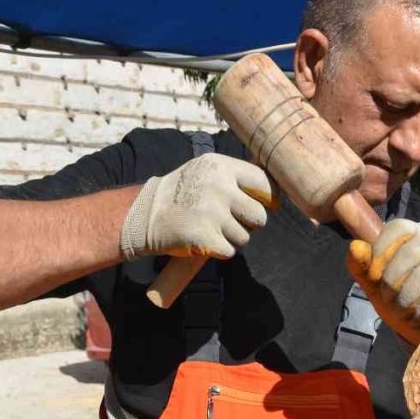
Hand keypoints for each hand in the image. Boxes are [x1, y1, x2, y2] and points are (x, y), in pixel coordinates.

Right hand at [120, 152, 275, 261]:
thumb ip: (236, 178)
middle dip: (248, 224)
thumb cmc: (182, 193)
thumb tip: (274, 194)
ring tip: (211, 229)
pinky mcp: (205, 237)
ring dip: (231, 239)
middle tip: (230, 222)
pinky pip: (229, 251)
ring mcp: (212, 213)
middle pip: (259, 216)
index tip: (269, 205)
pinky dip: (219, 251)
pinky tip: (205, 241)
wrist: (145, 213)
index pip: (263, 183)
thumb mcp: (206, 171)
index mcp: (222, 167)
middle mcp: (219, 187)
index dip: (270, 198)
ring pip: (244, 237)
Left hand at [347, 219, 419, 348]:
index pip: (399, 227)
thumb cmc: (399, 300)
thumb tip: (355, 247)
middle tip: (386, 298)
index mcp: (415, 233)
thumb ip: (361, 266)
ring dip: (407, 297)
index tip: (372, 276)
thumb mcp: (374, 284)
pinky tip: (416, 317)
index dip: (382, 250)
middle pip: (414, 249)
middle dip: (393, 278)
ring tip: (401, 310)